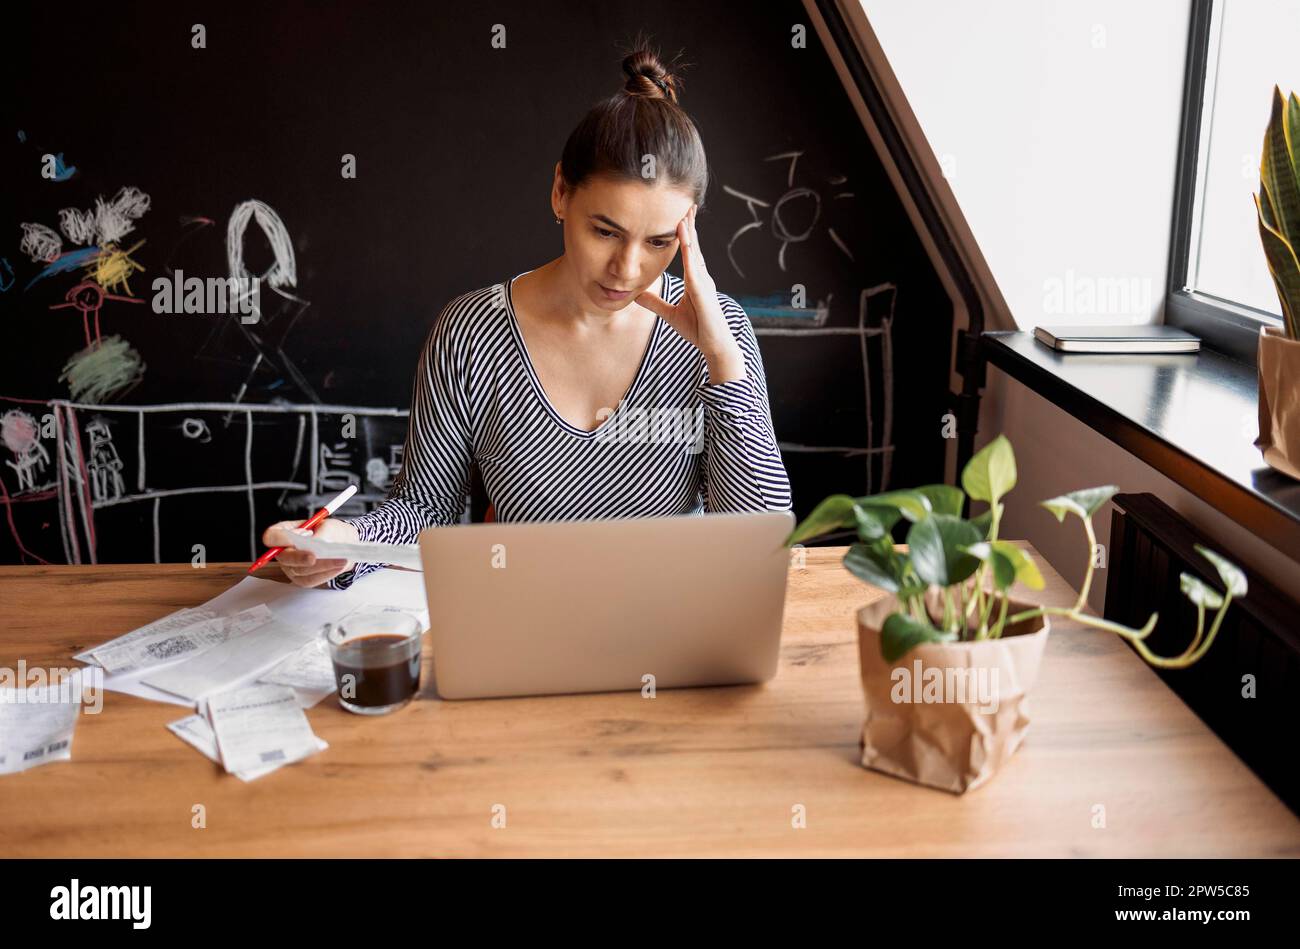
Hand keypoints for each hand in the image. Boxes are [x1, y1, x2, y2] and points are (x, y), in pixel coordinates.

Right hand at [261, 517, 358, 587]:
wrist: (342, 543)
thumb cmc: (330, 532)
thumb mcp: (327, 526)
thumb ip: (319, 535)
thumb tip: (314, 545)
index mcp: (283, 533)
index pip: (271, 536)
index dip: (281, 538)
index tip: (299, 536)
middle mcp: (282, 552)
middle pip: (285, 558)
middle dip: (300, 558)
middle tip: (314, 557)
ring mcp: (290, 567)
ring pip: (300, 571)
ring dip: (321, 566)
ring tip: (340, 560)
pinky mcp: (301, 579)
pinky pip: (311, 580)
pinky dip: (326, 573)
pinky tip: (338, 566)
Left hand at [635, 204, 742, 363]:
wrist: (714, 346)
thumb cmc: (698, 330)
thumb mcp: (670, 314)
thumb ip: (655, 303)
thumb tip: (637, 295)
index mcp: (695, 280)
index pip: (689, 252)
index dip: (685, 234)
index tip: (679, 216)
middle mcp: (702, 277)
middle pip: (694, 246)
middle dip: (690, 225)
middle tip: (686, 204)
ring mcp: (704, 282)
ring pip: (694, 253)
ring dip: (689, 233)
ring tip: (684, 214)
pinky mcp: (703, 292)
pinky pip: (694, 269)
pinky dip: (689, 254)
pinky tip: (684, 240)